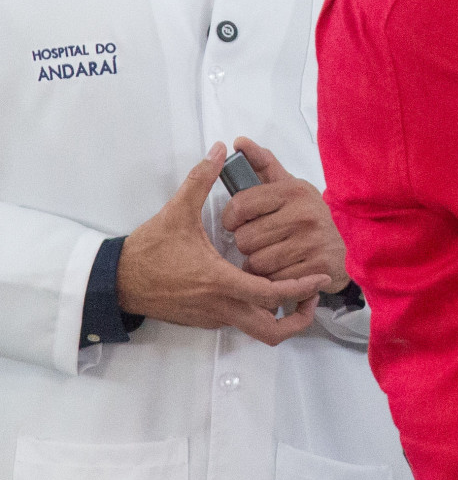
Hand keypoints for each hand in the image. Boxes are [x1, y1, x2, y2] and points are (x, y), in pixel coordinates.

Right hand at [119, 144, 329, 344]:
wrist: (115, 281)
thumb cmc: (148, 250)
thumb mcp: (176, 212)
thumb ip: (201, 179)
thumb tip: (220, 150)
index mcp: (219, 282)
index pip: (270, 295)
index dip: (300, 288)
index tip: (321, 278)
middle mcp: (219, 307)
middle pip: (270, 330)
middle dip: (298, 316)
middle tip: (314, 293)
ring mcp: (211, 317)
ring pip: (256, 328)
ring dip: (280, 314)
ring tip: (295, 289)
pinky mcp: (203, 319)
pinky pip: (239, 321)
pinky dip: (259, 311)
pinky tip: (266, 286)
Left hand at [220, 137, 348, 291]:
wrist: (353, 244)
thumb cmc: (312, 215)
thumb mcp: (292, 186)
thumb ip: (263, 165)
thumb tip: (239, 142)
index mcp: (294, 191)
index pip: (240, 205)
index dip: (232, 218)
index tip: (238, 222)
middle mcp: (304, 214)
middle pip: (244, 238)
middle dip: (248, 243)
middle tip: (264, 240)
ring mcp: (311, 242)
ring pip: (255, 262)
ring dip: (259, 264)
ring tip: (275, 255)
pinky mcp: (315, 268)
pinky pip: (272, 281)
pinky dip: (273, 279)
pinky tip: (285, 269)